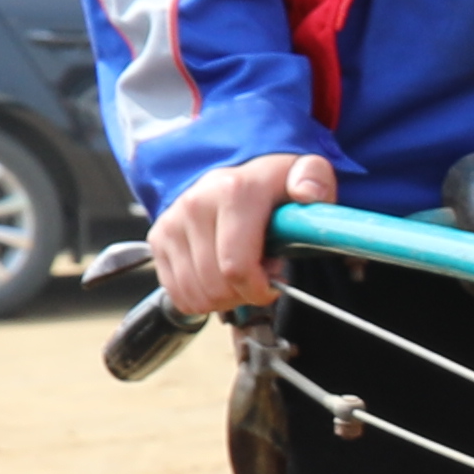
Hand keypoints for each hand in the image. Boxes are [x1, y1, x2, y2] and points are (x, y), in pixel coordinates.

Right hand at [150, 151, 333, 318]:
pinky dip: (202, 297)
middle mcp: (195, 205)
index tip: (276, 283)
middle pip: (216, 287)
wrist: (236, 175)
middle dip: (245, 294)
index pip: (236, 267)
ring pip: (196, 294)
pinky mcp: (158, 239)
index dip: (260, 290)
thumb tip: (308, 193)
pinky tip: (218, 277)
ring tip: (240, 275)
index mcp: (233, 193)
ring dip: (224, 298)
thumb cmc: (275, 186)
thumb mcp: (305, 174)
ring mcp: (172, 223)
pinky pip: (178, 293)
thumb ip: (315, 180)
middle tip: (261, 278)